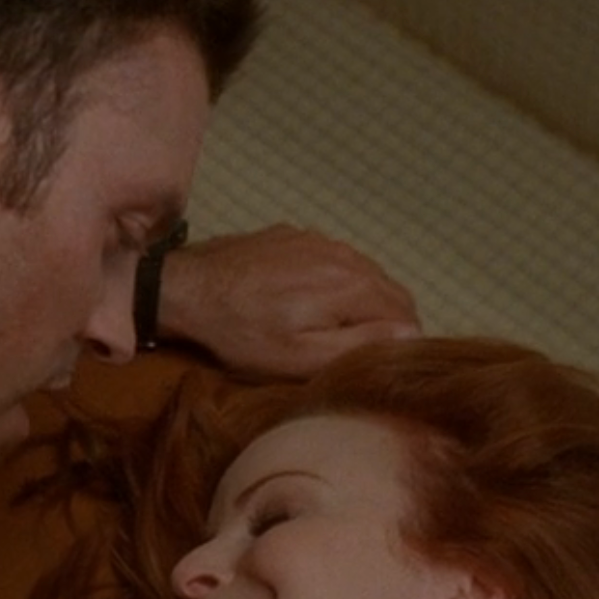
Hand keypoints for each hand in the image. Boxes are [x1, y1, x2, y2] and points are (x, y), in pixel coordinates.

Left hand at [156, 225, 420, 379]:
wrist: (186, 290)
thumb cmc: (243, 335)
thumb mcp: (302, 357)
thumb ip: (360, 343)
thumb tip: (411, 334)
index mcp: (354, 286)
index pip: (407, 314)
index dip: (402, 342)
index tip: (380, 363)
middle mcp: (345, 255)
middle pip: (389, 290)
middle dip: (385, 321)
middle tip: (358, 351)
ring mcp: (318, 240)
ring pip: (363, 273)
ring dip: (361, 300)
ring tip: (334, 329)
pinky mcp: (294, 235)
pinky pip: (332, 259)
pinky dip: (334, 281)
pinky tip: (307, 301)